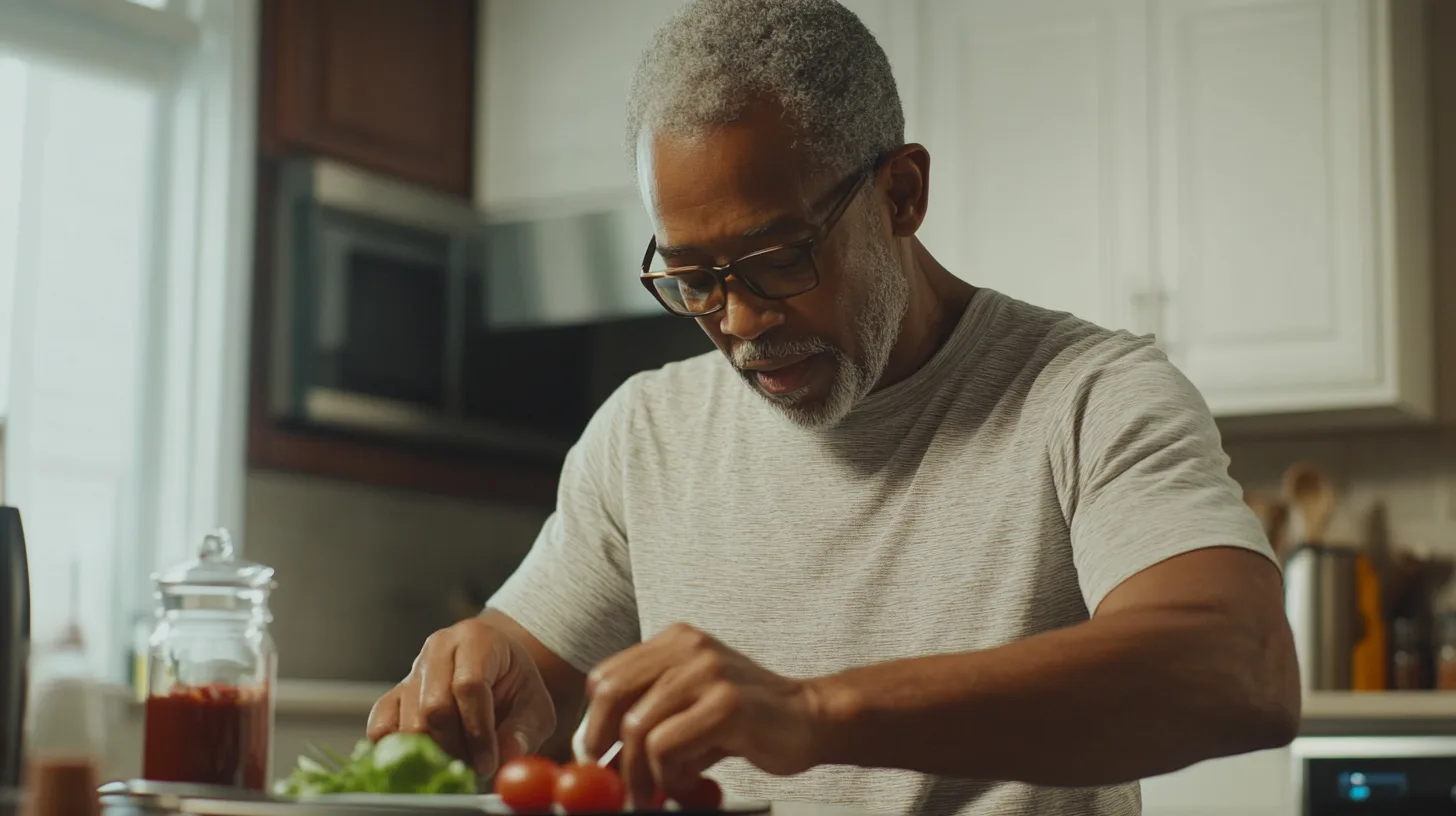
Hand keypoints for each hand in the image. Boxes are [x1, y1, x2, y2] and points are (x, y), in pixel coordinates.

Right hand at [367, 616, 556, 776]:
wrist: (494, 668)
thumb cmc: (515, 683)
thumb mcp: (535, 704)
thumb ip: (524, 730)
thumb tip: (506, 756)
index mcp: (476, 639)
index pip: (470, 685)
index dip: (479, 731)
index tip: (487, 763)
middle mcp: (438, 648)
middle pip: (434, 706)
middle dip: (455, 746)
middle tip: (473, 766)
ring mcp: (412, 670)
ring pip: (409, 721)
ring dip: (433, 752)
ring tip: (459, 760)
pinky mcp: (393, 693)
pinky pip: (382, 722)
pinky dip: (396, 746)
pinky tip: (424, 756)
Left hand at [580, 623, 824, 803]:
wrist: (812, 718)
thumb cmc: (747, 721)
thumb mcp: (690, 708)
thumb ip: (648, 718)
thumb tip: (595, 757)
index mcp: (675, 640)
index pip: (606, 678)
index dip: (595, 724)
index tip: (601, 759)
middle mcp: (687, 647)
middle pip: (612, 697)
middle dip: (606, 749)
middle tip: (622, 784)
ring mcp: (707, 671)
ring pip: (637, 729)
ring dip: (643, 774)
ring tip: (666, 791)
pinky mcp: (726, 704)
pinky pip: (666, 747)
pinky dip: (669, 777)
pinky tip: (692, 784)